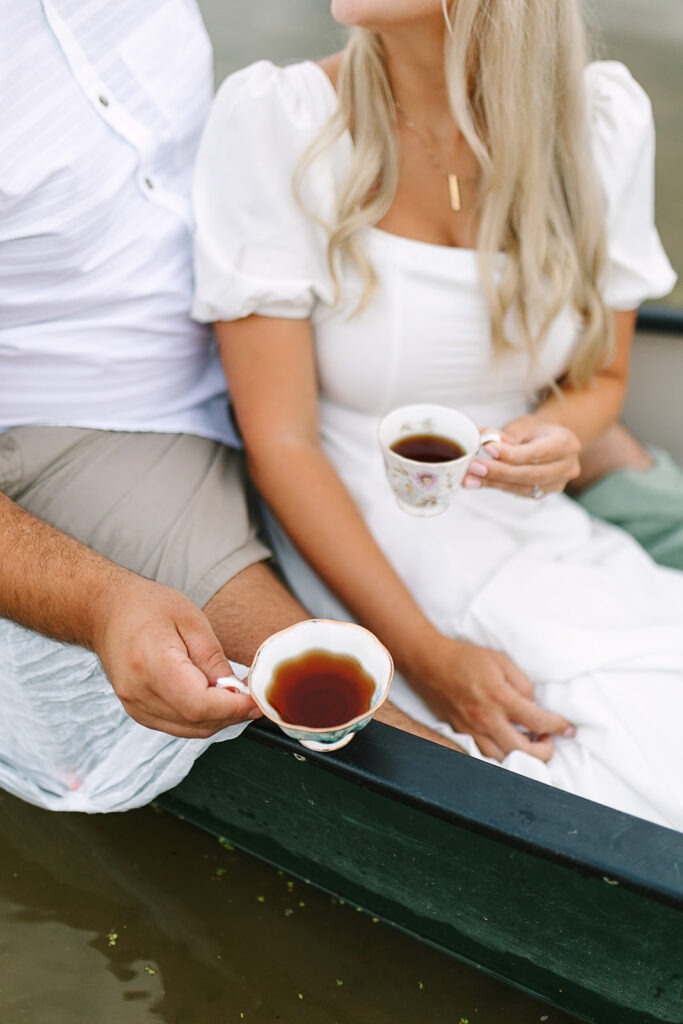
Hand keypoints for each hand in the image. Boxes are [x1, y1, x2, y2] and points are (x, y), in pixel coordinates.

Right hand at [92, 576, 260, 736]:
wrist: (105, 610)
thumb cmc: (146, 606)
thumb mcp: (190, 619)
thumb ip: (213, 659)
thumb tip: (237, 691)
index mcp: (152, 665)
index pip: (198, 705)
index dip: (233, 708)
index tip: (257, 700)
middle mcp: (139, 693)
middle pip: (196, 722)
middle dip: (232, 714)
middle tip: (255, 697)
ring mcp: (135, 706)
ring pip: (189, 730)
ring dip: (218, 719)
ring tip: (237, 696)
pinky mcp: (137, 711)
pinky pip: (176, 726)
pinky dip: (200, 719)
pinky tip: (213, 700)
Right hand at [416, 637, 573, 760]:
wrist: (429, 662)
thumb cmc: (465, 658)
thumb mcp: (501, 661)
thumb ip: (522, 684)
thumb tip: (533, 705)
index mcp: (500, 697)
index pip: (538, 721)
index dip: (558, 727)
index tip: (568, 729)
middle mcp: (487, 718)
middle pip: (524, 751)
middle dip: (544, 751)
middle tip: (547, 739)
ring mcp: (472, 729)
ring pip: (503, 759)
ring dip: (521, 756)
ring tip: (528, 742)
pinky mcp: (460, 733)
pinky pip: (484, 753)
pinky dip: (500, 753)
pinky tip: (507, 743)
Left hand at [463, 415, 580, 496]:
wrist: (549, 442)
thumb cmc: (535, 431)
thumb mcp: (523, 425)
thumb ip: (505, 434)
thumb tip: (484, 437)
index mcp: (565, 444)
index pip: (534, 453)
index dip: (509, 453)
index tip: (486, 448)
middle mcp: (566, 467)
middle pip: (529, 474)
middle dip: (497, 472)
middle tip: (473, 468)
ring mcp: (557, 483)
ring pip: (522, 487)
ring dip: (493, 483)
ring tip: (469, 478)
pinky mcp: (543, 493)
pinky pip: (519, 492)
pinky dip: (497, 486)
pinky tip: (479, 482)